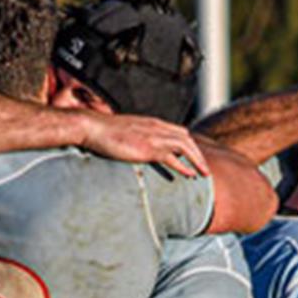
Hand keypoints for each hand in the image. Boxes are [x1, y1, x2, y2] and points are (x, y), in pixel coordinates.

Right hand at [81, 112, 208, 176]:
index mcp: (152, 123)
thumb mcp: (126, 131)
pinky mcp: (149, 149)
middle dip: (198, 154)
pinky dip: (184, 167)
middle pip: (187, 138)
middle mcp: (157, 128)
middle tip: (205, 168)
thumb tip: (136, 146)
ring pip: (186, 147)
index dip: (189, 144)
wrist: (92, 127)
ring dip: (197, 160)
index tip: (194, 156)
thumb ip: (136, 136)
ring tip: (204, 174)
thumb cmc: (104, 131)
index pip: (179, 131)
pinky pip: (173, 158)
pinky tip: (190, 175)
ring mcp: (154, 137)